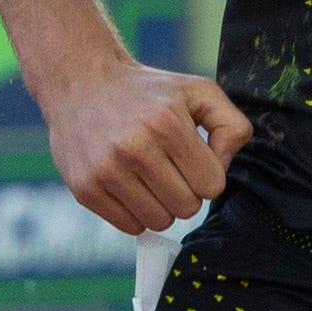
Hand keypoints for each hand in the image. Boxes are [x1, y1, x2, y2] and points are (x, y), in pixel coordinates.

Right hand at [41, 59, 251, 233]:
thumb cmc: (147, 92)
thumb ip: (231, 125)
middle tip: (169, 168)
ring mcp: (106, 170)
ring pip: (159, 222)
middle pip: (187, 208)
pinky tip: (128, 185)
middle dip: (185, 192)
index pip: (212, 186)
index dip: (206, 174)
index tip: (190, 158)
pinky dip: (135, 212)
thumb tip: (223, 167)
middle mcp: (135, 148)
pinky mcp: (85, 188)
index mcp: (167, 123)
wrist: (80, 83)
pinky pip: (130, 227)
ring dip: (161, 205)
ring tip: (148, 178)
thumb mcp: (198, 91)